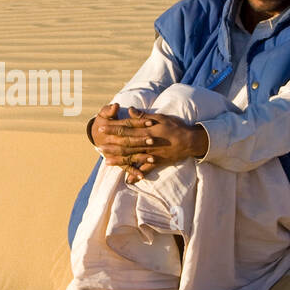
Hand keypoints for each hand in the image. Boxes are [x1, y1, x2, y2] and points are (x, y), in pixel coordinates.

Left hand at [90, 104, 207, 182]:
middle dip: (111, 146)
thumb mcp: (160, 117)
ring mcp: (151, 154)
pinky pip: (145, 170)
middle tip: (98, 147)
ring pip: (132, 158)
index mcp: (145, 131)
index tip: (101, 128)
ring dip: (119, 160)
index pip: (125, 129)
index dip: (112, 129)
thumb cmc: (175, 127)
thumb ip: (143, 116)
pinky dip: (137, 175)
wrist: (190, 141)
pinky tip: (128, 180)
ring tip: (107, 162)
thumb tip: (129, 109)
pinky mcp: (157, 162)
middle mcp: (146, 143)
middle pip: (125, 145)